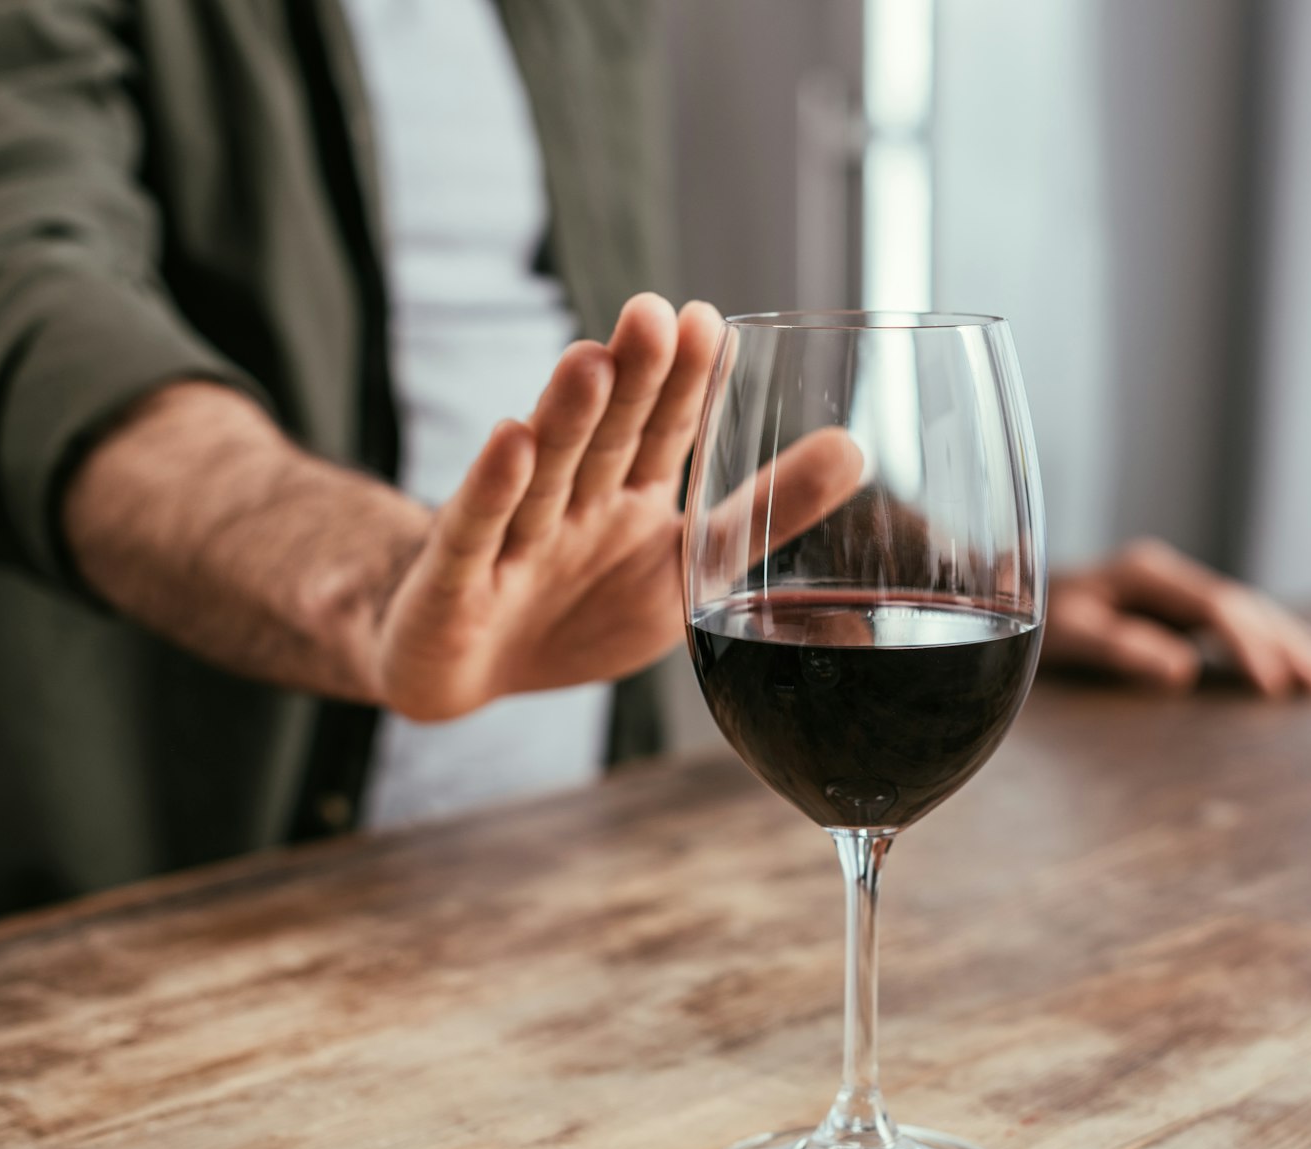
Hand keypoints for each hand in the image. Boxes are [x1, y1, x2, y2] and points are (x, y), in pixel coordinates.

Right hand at [370, 295, 861, 721]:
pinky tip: (509, 441)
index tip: (705, 320)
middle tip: (654, 316)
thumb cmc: (580, 612)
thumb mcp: (682, 575)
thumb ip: (760, 518)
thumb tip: (855, 449)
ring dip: (566, 419)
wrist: (463, 671)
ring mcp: (511, 542)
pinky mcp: (456, 587)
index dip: (682, 382)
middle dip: (630, 381)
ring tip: (589, 361)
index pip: (663, 432)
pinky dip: (492, 491)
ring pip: (544, 475)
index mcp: (629, 499)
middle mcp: (571, 506)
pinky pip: (477, 535)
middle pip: (606, 439)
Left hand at [1042, 539, 1310, 696]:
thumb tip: (1181, 669)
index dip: (1247, 644)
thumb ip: (1118, 647)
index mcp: (1145, 573)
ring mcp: (1175, 590)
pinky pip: (1233, 623)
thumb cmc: (1034, 618)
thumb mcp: (1066, 635)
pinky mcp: (1176, 610)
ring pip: (1246, 611)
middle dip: (1284, 642)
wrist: (1007, 592)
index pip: (1213, 606)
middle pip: (1241, 605)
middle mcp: (1167, 574)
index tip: (1272, 684)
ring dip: (1288, 641)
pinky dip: (1269, 642)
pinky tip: (1299, 661)